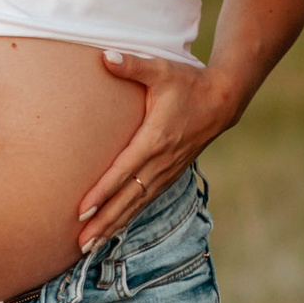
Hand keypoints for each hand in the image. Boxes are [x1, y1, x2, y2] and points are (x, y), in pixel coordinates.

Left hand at [78, 49, 224, 249]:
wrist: (223, 100)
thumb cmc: (188, 83)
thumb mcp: (161, 70)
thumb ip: (132, 65)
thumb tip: (105, 56)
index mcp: (156, 139)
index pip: (124, 171)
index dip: (102, 192)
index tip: (82, 210)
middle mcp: (161, 162)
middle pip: (128, 199)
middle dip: (104, 222)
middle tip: (81, 243)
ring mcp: (167, 172)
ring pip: (137, 205)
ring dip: (114, 226)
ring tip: (90, 246)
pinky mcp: (170, 175)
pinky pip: (145, 202)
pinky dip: (128, 218)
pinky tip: (111, 231)